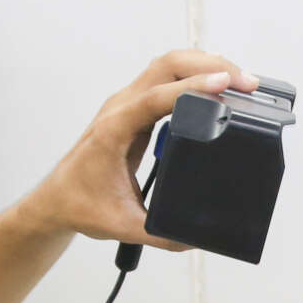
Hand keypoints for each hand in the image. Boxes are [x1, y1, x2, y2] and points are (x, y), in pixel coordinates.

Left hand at [23, 51, 255, 247]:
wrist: (56, 199)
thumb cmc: (80, 204)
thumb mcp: (123, 225)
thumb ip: (161, 234)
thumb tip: (197, 237)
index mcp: (114, 130)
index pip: (156, 97)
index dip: (191, 88)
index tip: (223, 85)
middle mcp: (120, 108)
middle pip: (166, 66)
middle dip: (209, 65)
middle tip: (245, 81)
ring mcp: (127, 103)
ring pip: (167, 66)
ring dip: (204, 65)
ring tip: (239, 81)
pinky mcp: (136, 107)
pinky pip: (166, 79)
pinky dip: (194, 76)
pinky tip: (217, 86)